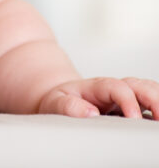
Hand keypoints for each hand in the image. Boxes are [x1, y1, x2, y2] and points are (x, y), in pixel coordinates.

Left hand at [37, 77, 158, 117]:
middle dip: (153, 99)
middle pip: (140, 85)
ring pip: (149, 90)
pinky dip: (157, 106)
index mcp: (97, 86)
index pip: (117, 87)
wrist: (63, 99)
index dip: (127, 100)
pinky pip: (150, 100)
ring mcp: (126, 95)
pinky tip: (157, 119)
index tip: (133, 118)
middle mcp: (115, 88)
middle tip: (158, 118)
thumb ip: (68, 106)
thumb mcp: (56, 102)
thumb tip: (89, 113)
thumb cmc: (61, 101)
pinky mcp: (133, 105)